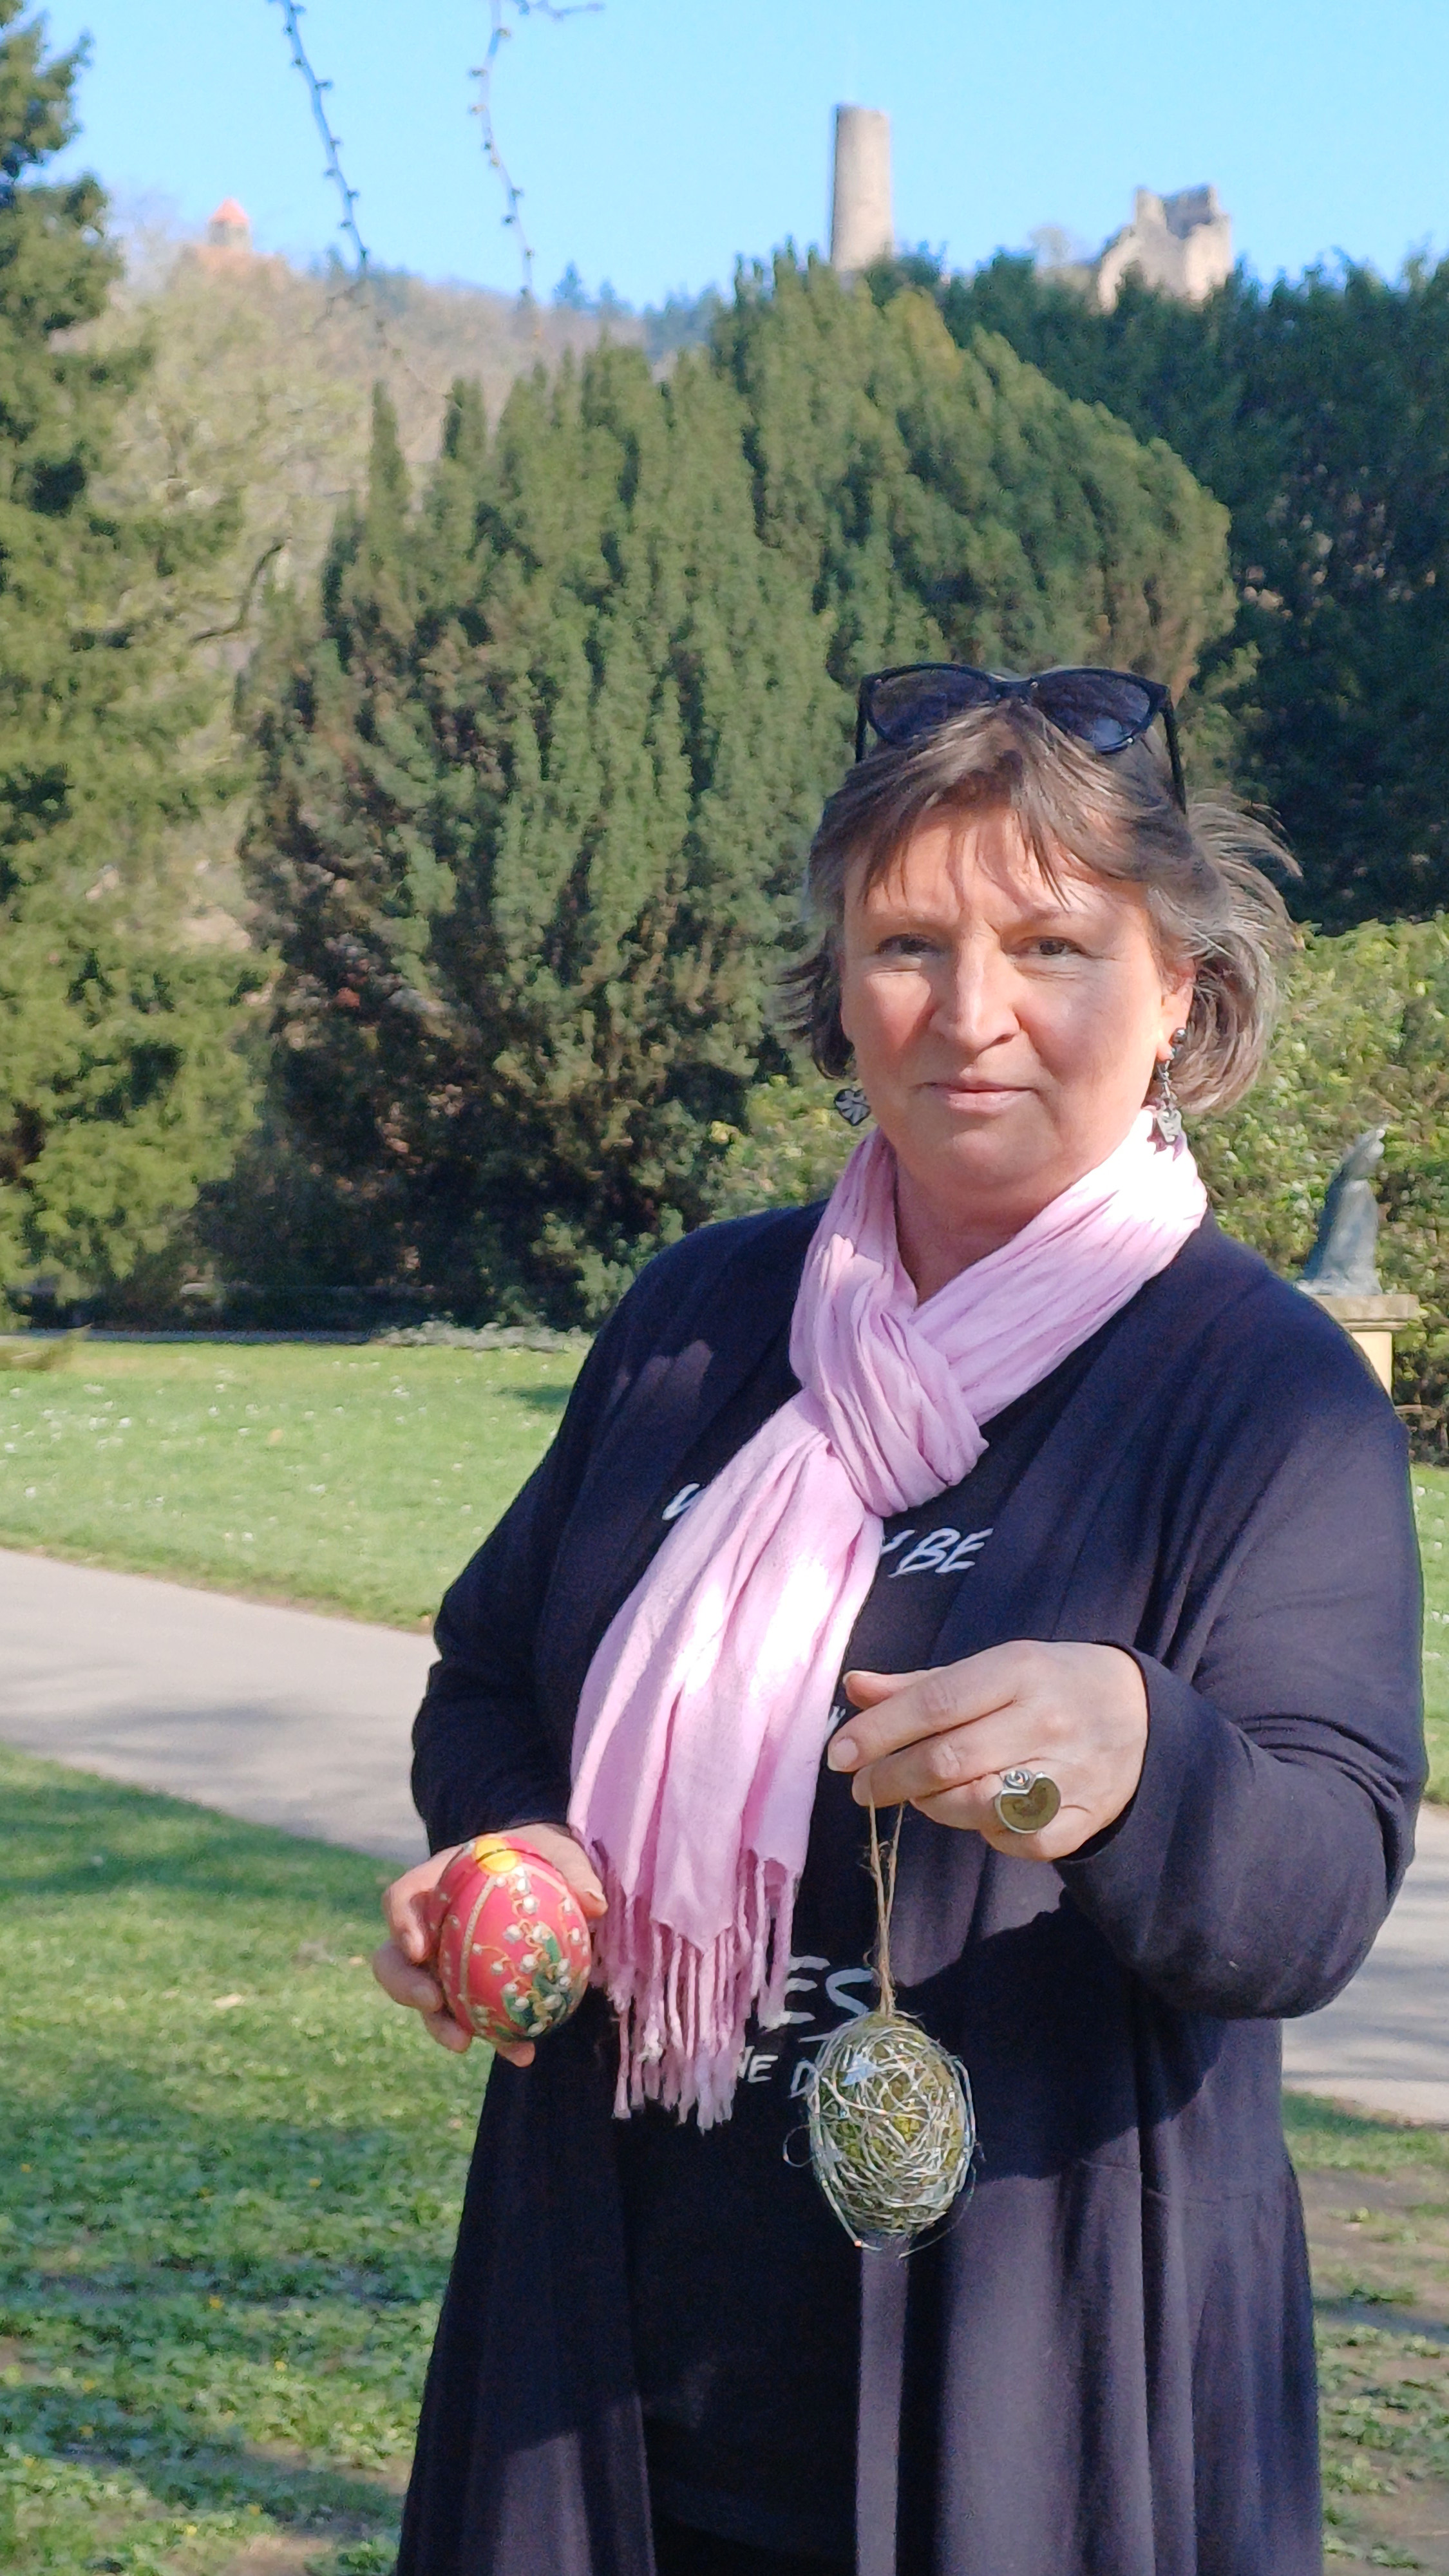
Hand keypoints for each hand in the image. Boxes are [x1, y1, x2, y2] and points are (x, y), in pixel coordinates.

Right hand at [371, 1822, 606, 2063]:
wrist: (551, 1877)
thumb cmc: (544, 1857)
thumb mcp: (560, 1852)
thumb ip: (575, 1871)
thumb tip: (595, 1904)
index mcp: (439, 1882)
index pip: (402, 1898)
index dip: (400, 1923)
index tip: (419, 1949)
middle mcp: (430, 1925)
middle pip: (394, 1958)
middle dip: (404, 1985)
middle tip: (431, 2002)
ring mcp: (444, 1962)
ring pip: (425, 1998)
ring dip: (439, 2024)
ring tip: (464, 2043)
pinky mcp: (468, 1991)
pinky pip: (472, 2019)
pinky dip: (494, 2038)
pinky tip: (522, 2054)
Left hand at [826, 1643, 1148, 1860]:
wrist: (1142, 1712)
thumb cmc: (1048, 1684)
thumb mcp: (993, 1668)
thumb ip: (921, 1684)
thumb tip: (854, 1688)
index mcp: (1019, 1670)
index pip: (935, 1703)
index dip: (879, 1732)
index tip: (839, 1754)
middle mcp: (1046, 1719)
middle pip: (950, 1760)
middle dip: (891, 1778)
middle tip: (863, 1787)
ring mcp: (1070, 1772)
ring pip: (978, 1805)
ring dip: (933, 1805)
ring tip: (920, 1792)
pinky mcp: (1085, 1817)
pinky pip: (1018, 1841)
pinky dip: (987, 1834)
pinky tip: (979, 1814)